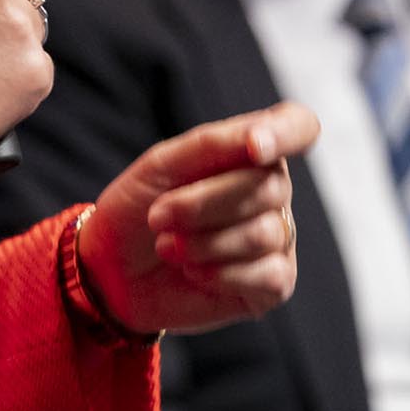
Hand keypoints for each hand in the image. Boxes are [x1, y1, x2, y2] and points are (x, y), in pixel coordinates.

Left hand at [76, 104, 319, 335]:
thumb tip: (260, 136)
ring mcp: (278, 238)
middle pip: (269, 187)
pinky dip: (219, 274)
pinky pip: (268, 276)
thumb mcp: (163, 165)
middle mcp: (273, 192)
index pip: (298, 126)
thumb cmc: (138, 208)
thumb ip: (213, 144)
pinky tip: (192, 271)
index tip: (253, 148)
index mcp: (252, 152)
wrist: (111, 269)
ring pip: (264, 233)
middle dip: (203, 204)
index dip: (286, 134)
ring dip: (202, 243)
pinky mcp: (274, 283)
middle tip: (158, 216)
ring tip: (167, 246)